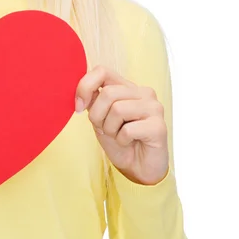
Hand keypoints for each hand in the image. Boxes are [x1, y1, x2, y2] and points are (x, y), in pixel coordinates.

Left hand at [75, 65, 168, 184]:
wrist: (137, 168)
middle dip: (98, 115)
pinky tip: (129, 143)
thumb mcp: (99, 116)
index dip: (85, 87)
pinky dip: (121, 140)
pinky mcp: (159, 126)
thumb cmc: (119, 139)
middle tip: (104, 129)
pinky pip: (128, 129)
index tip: (79, 107)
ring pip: (117, 109)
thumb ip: (92, 99)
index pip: (102, 71)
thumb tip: (81, 91)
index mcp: (127, 86)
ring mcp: (154, 108)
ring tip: (118, 135)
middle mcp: (143, 92)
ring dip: (110, 128)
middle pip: (107, 92)